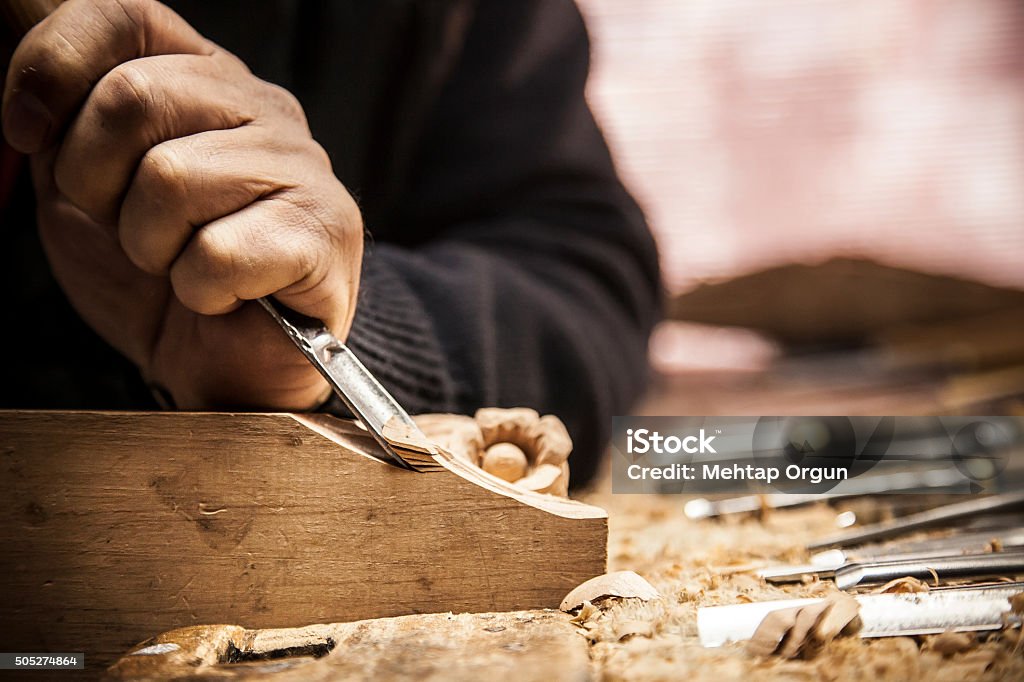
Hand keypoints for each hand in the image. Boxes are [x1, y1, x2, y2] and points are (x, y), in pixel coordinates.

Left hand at [2, 0, 362, 408]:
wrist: (220, 365)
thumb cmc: (156, 270)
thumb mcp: (81, 176)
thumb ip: (63, 100)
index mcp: (206, 80)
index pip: (125, 15)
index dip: (54, 67)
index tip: (25, 133)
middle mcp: (264, 109)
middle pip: (134, 95)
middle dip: (97, 182)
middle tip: (129, 229)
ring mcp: (304, 168)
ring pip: (172, 179)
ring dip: (151, 246)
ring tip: (180, 265)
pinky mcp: (325, 233)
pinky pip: (218, 252)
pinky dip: (201, 290)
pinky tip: (223, 295)